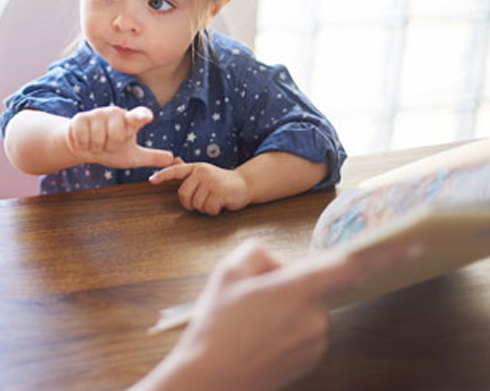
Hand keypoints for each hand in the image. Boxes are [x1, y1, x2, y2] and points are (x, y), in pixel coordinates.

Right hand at [65, 106, 172, 168]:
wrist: (84, 147)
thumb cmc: (110, 149)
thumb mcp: (132, 156)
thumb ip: (151, 157)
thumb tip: (173, 159)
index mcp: (130, 121)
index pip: (139, 116)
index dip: (142, 116)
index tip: (147, 117)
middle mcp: (115, 113)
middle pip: (115, 135)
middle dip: (110, 146)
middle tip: (107, 145)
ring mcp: (97, 113)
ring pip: (97, 138)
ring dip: (96, 147)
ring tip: (96, 143)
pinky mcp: (81, 117)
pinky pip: (82, 136)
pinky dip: (83, 144)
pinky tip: (84, 141)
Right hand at [133, 239, 423, 390]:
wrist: (210, 379)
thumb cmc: (215, 326)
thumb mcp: (225, 274)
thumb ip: (256, 254)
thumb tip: (276, 263)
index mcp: (298, 290)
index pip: (349, 266)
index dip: (384, 254)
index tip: (414, 246)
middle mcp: (315, 317)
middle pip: (312, 286)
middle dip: (286, 283)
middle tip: (248, 295)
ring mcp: (314, 343)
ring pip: (305, 310)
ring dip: (284, 308)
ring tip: (245, 322)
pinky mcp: (308, 361)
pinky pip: (302, 332)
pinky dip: (283, 329)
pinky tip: (254, 338)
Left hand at [149, 160, 249, 214]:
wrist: (244, 184)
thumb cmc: (220, 182)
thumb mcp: (204, 173)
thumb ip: (188, 170)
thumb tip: (174, 159)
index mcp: (196, 168)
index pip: (175, 171)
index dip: (162, 176)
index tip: (151, 181)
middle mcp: (202, 172)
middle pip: (183, 194)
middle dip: (191, 204)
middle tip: (202, 202)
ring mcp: (211, 181)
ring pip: (196, 204)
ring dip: (204, 208)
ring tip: (213, 201)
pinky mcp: (220, 191)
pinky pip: (208, 208)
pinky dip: (213, 211)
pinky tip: (220, 204)